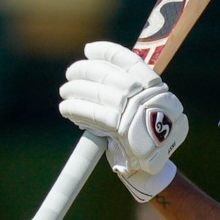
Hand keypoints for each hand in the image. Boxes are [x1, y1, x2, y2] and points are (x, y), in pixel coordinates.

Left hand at [59, 41, 188, 201]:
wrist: (153, 170)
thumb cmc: (146, 139)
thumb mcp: (149, 110)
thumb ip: (130, 94)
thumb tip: (99, 74)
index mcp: (154, 87)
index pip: (128, 61)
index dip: (106, 53)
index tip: (89, 50)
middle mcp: (147, 96)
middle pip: (109, 75)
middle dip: (85, 70)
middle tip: (71, 72)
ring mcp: (136, 113)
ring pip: (99, 93)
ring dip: (77, 89)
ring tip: (64, 91)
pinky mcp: (122, 130)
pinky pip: (93, 114)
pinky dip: (76, 108)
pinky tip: (66, 107)